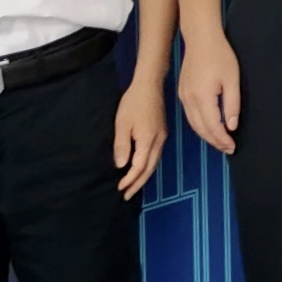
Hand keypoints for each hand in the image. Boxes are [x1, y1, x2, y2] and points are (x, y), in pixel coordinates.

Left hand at [114, 76, 170, 199]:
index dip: (130, 180)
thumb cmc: (133, 103)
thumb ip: (122, 146)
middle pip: (150, 168)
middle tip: (127, 196)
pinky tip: (141, 168)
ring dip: (143, 176)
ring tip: (133, 186)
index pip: (139, 167)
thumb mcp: (122, 124)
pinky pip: (155, 155)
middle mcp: (158, 142)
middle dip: (138, 183)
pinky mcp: (161, 133)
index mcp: (148, 140)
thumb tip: (122, 166)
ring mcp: (161, 137)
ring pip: (154, 163)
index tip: (120, 189)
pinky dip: (147, 166)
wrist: (149, 86)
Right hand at [178, 29, 242, 154]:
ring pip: (194, 124)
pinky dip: (199, 125)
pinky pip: (190, 116)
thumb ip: (232, 105)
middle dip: (215, 141)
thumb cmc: (220, 56)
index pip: (212, 127)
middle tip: (228, 148)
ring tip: (220, 142)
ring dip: (206, 135)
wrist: (201, 39)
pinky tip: (209, 127)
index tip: (232, 147)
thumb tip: (231, 126)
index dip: (222, 140)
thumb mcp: (232, 80)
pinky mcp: (182, 93)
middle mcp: (189, 100)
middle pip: (201, 129)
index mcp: (202, 97)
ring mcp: (183, 97)